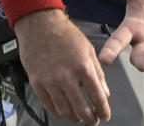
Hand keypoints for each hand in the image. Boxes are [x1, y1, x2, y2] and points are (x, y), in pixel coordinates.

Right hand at [13, 10, 109, 124]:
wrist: (40, 27)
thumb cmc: (66, 36)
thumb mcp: (89, 50)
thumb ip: (98, 73)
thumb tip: (104, 93)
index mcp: (83, 67)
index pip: (97, 96)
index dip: (103, 110)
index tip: (106, 116)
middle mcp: (67, 77)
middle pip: (80, 108)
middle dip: (89, 118)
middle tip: (93, 121)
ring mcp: (50, 82)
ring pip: (64, 110)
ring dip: (74, 117)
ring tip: (80, 118)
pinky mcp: (37, 84)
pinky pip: (48, 105)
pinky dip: (58, 112)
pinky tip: (64, 112)